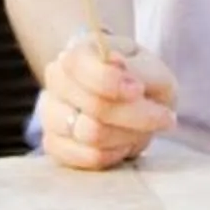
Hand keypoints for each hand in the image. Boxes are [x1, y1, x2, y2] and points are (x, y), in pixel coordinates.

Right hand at [36, 31, 178, 170]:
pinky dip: (112, 155)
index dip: (113, 82)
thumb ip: (140, 70)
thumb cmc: (140, 80)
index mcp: (78, 52)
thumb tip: (122, 72)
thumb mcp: (153, 69)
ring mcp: (51, 113)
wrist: (127, 100)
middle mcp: (57, 80)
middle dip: (135, 116)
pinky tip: (121, 144)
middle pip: (95, 107)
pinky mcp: (54, 144)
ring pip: (91, 135)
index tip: (139, 90)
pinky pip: (85, 158)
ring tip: (138, 130)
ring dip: (126, 136)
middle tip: (159, 116)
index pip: (81, 66)